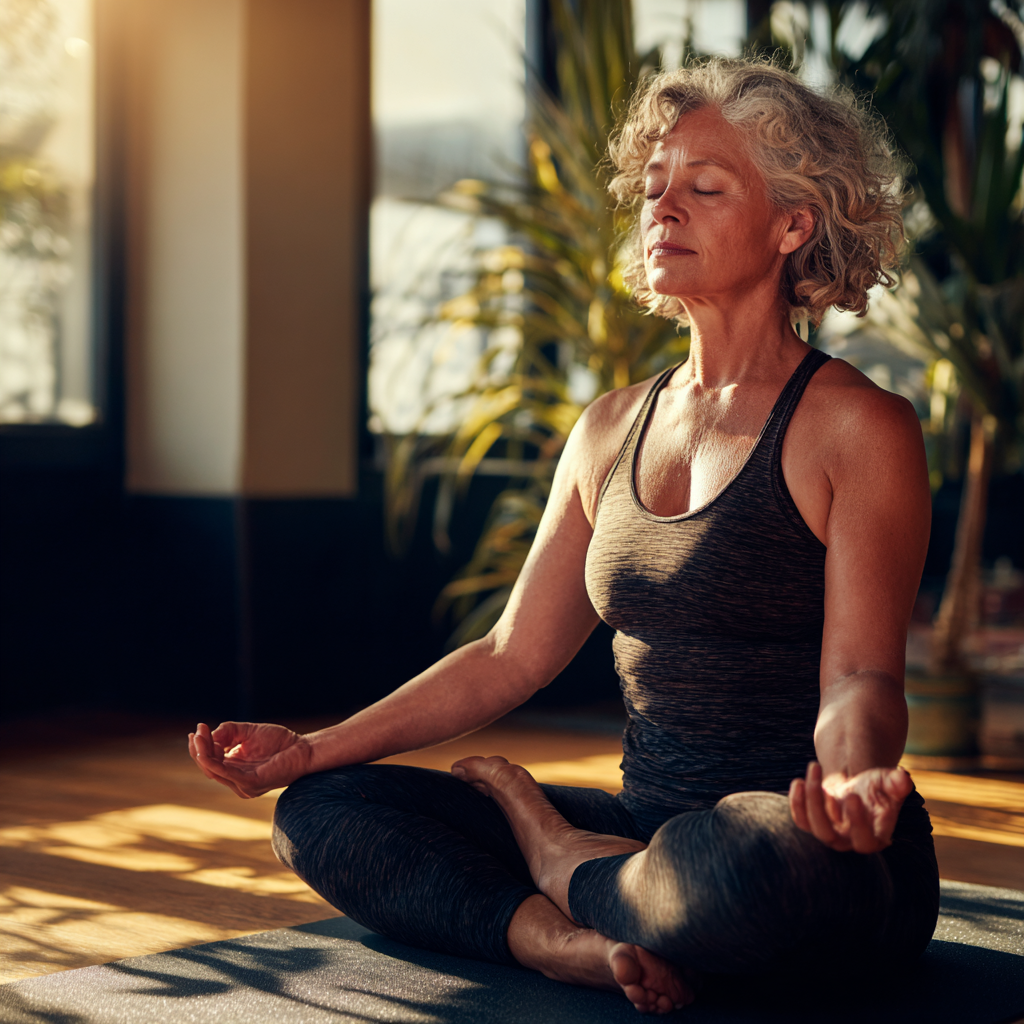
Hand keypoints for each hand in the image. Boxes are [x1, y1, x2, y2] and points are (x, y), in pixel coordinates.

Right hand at [188, 721, 313, 797]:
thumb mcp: (248, 732)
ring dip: (203, 753)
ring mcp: (243, 785)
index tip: (197, 729)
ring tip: (199, 736)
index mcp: (235, 770)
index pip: (210, 762)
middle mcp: (236, 781)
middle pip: (208, 767)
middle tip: (196, 732)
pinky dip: (215, 762)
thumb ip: (228, 731)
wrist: (303, 749)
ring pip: (214, 771)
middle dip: (199, 749)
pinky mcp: (251, 784)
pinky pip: (227, 774)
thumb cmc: (280, 741)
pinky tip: (209, 748)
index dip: (201, 747)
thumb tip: (210, 733)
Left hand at [788, 761, 910, 853]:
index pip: (864, 841)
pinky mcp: (813, 824)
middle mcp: (849, 841)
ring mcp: (829, 834)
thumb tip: (903, 778)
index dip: (857, 822)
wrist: (858, 788)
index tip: (852, 795)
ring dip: (810, 797)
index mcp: (874, 837)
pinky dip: (796, 802)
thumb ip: (897, 783)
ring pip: (814, 826)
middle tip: (827, 786)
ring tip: (814, 767)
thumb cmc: (877, 788)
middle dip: (822, 810)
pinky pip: (801, 820)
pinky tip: (798, 781)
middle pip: (830, 836)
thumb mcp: (888, 783)